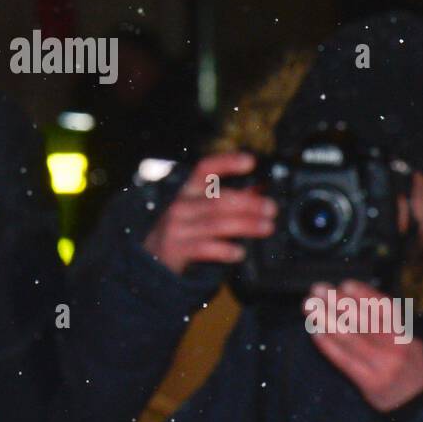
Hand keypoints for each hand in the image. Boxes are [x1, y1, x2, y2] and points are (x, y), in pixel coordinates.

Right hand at [141, 152, 276, 275]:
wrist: (151, 260)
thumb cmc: (183, 230)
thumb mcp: (201, 210)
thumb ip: (230, 200)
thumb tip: (260, 189)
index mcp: (188, 191)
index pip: (205, 169)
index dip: (227, 163)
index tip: (250, 162)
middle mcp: (181, 205)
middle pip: (218, 199)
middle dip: (248, 203)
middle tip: (271, 208)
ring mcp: (177, 227)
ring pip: (216, 223)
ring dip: (245, 225)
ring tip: (266, 227)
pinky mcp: (176, 249)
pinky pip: (204, 248)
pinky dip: (224, 250)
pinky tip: (239, 252)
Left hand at [305, 280, 422, 412]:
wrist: (421, 403)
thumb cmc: (410, 366)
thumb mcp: (411, 341)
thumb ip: (388, 323)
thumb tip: (353, 299)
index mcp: (406, 334)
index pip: (385, 309)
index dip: (365, 295)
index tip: (346, 284)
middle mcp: (396, 348)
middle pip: (363, 320)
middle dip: (337, 302)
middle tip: (318, 290)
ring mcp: (382, 366)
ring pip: (351, 339)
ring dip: (326, 320)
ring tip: (310, 307)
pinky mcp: (370, 383)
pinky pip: (345, 361)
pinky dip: (328, 345)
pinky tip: (315, 332)